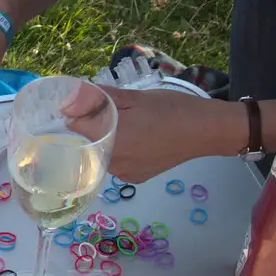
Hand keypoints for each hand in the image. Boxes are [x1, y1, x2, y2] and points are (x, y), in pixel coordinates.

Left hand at [84, 87, 245, 183]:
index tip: (77, 103)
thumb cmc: (171, 109)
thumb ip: (100, 99)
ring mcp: (125, 173)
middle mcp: (114, 162)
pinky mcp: (136, 178)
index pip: (74, 128)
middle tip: (100, 110)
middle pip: (86, 143)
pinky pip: (115, 162)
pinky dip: (117, 150)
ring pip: (100, 153)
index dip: (72, 114)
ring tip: (120, 122)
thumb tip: (69, 99)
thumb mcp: (134, 97)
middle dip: (87, 127)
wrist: (206, 130)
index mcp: (111, 139)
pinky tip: (132, 137)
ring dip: (102, 139)